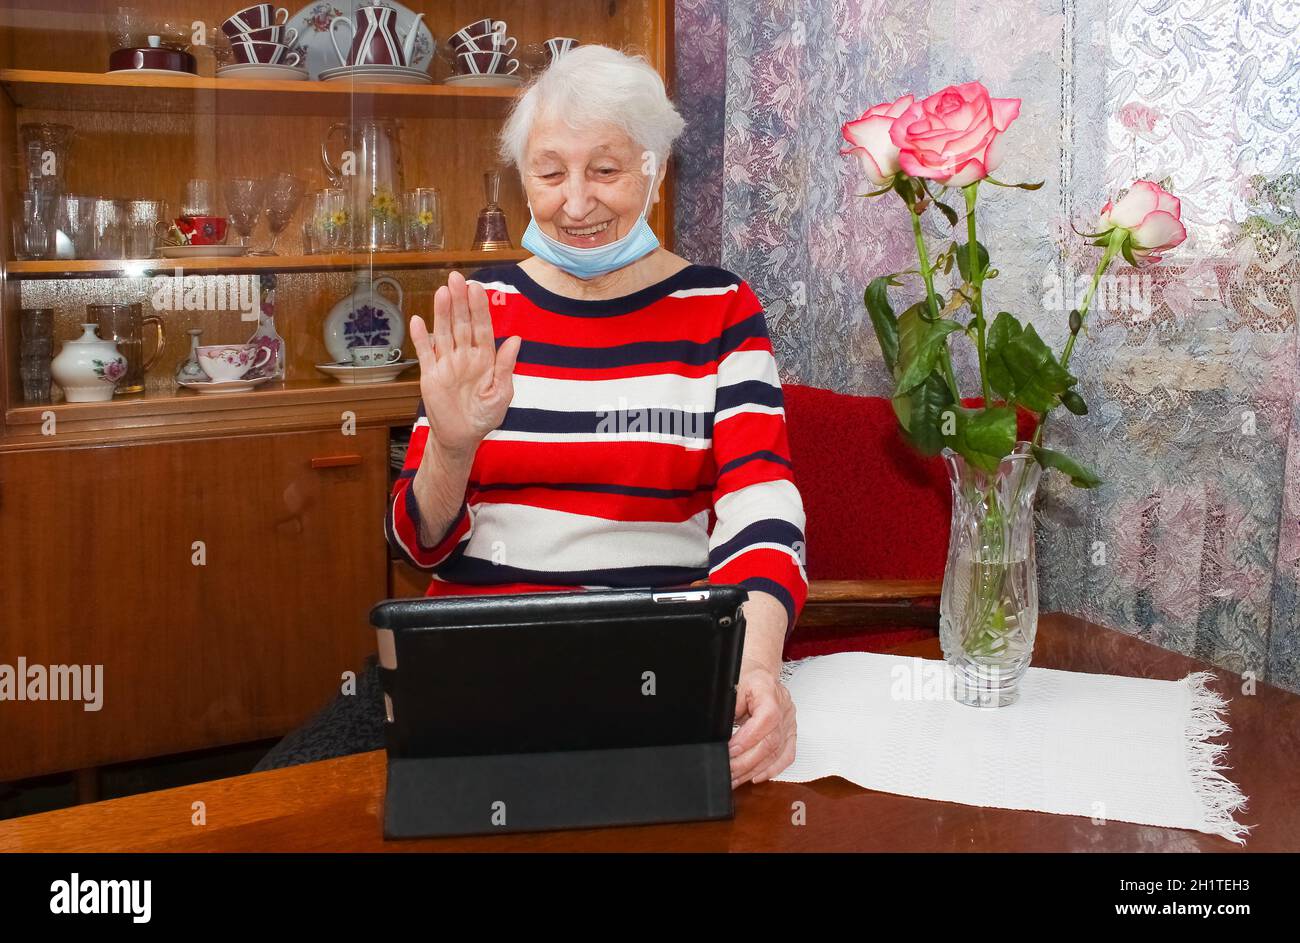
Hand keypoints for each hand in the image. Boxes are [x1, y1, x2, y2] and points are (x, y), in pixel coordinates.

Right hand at [409, 271, 521, 454]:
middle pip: (461, 323)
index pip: (482, 327)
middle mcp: (465, 355)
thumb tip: (516, 340)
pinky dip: (421, 337)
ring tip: (442, 291)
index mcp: (485, 358)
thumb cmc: (485, 416)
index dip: (479, 308)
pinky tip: (418, 320)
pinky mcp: (430, 375)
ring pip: (444, 332)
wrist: (462, 437)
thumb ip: (505, 366)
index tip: (477, 288)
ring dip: (442, 312)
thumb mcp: (502, 393)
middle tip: (456, 278)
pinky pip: (425, 352)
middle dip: (460, 301)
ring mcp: (446, 363)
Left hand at [729, 659, 795, 787]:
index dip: (748, 738)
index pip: (766, 719)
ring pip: (776, 753)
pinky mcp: (791, 733)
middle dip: (746, 761)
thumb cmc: (745, 677)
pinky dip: (772, 769)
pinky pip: (786, 756)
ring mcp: (790, 722)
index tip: (730, 751)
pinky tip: (756, 777)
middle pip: (770, 741)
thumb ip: (728, 709)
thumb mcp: (731, 686)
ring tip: (735, 779)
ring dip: (754, 770)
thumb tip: (718, 734)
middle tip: (727, 771)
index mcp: (769, 691)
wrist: (759, 674)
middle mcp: (784, 708)